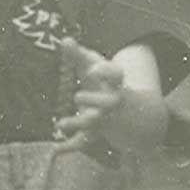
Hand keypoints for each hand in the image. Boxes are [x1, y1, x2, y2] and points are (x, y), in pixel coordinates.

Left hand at [53, 36, 124, 151]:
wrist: (134, 116)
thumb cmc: (105, 83)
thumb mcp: (95, 67)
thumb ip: (79, 55)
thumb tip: (65, 40)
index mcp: (114, 83)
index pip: (115, 75)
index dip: (105, 72)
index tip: (93, 70)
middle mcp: (112, 101)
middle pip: (108, 102)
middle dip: (93, 100)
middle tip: (77, 96)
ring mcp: (106, 119)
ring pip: (95, 123)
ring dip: (78, 124)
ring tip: (61, 124)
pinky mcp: (97, 133)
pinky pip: (85, 141)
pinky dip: (71, 146)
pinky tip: (56, 149)